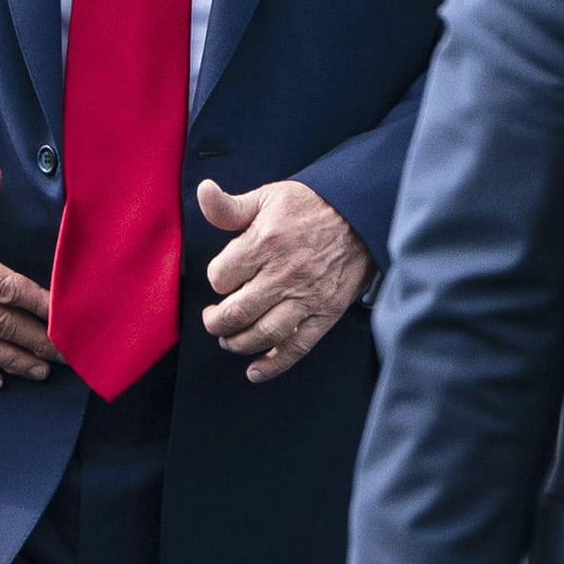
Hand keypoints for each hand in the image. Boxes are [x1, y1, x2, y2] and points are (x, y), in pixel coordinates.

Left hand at [199, 179, 372, 382]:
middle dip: (215, 321)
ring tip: (228, 338)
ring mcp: (306, 296)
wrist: (360, 214)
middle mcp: (284, 273)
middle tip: (213, 317)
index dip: (216, 279)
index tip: (223, 277)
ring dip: (237, 343)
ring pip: (261, 334)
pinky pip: (296, 347)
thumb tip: (203, 192)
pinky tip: (255, 371)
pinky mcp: (325, 313)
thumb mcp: (267, 197)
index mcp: (265, 241)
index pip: (221, 277)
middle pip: (235, 312)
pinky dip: (273, 365)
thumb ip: (230, 206)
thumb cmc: (310, 205)